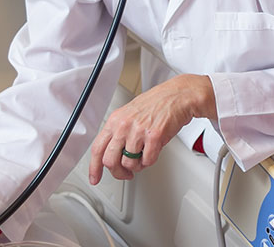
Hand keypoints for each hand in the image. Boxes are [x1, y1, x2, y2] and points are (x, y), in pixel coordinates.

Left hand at [88, 74, 215, 184]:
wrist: (178, 95)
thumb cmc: (158, 103)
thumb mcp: (130, 114)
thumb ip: (119, 133)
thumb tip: (113, 154)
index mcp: (116, 120)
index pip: (97, 148)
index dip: (94, 167)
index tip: (95, 178)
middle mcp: (124, 125)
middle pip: (110, 161)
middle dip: (118, 172)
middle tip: (125, 173)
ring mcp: (139, 131)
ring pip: (129, 163)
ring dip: (138, 166)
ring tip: (143, 157)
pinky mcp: (154, 136)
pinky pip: (147, 161)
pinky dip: (150, 161)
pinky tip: (153, 152)